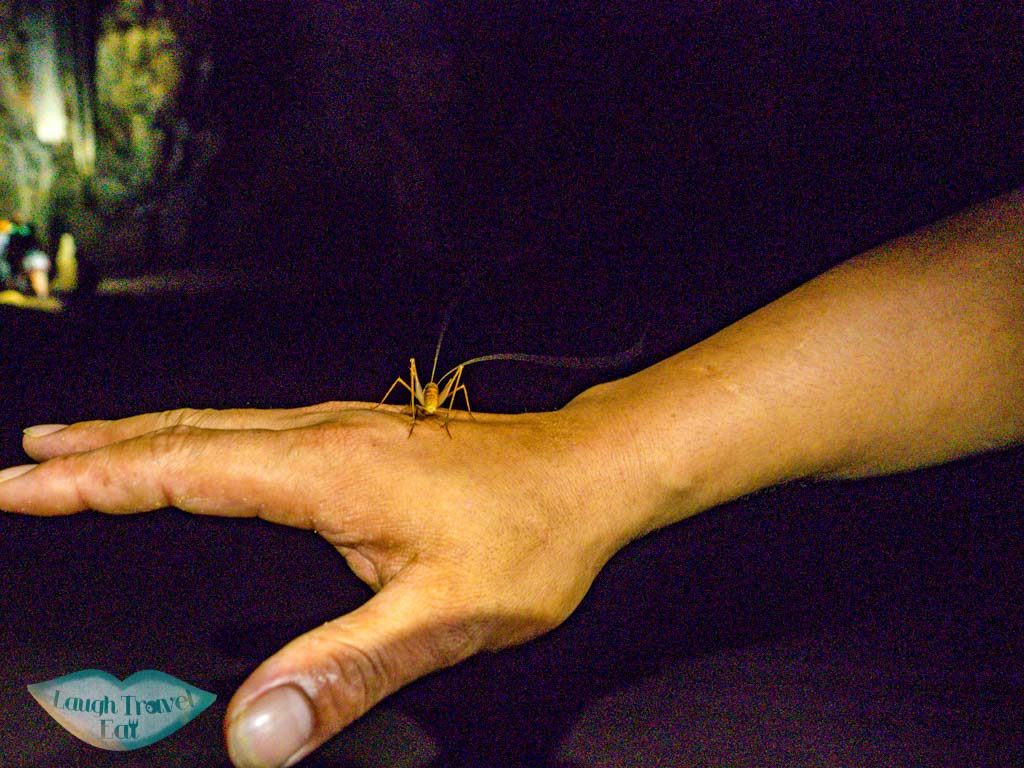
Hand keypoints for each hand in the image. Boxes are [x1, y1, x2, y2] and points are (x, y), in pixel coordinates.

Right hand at [0, 398, 645, 766]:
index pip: (177, 470)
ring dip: (142, 437)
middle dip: (94, 450)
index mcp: (326, 471)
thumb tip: (259, 730)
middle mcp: (326, 436)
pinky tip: (201, 456)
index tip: (19, 485)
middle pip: (184, 434)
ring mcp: (345, 429)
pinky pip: (256, 432)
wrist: (587, 472)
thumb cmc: (531, 530)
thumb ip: (345, 672)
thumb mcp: (443, 616)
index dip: (90, 481)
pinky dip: (200, 440)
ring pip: (219, 426)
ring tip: (83, 449)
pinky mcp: (365, 436)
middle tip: (24, 463)